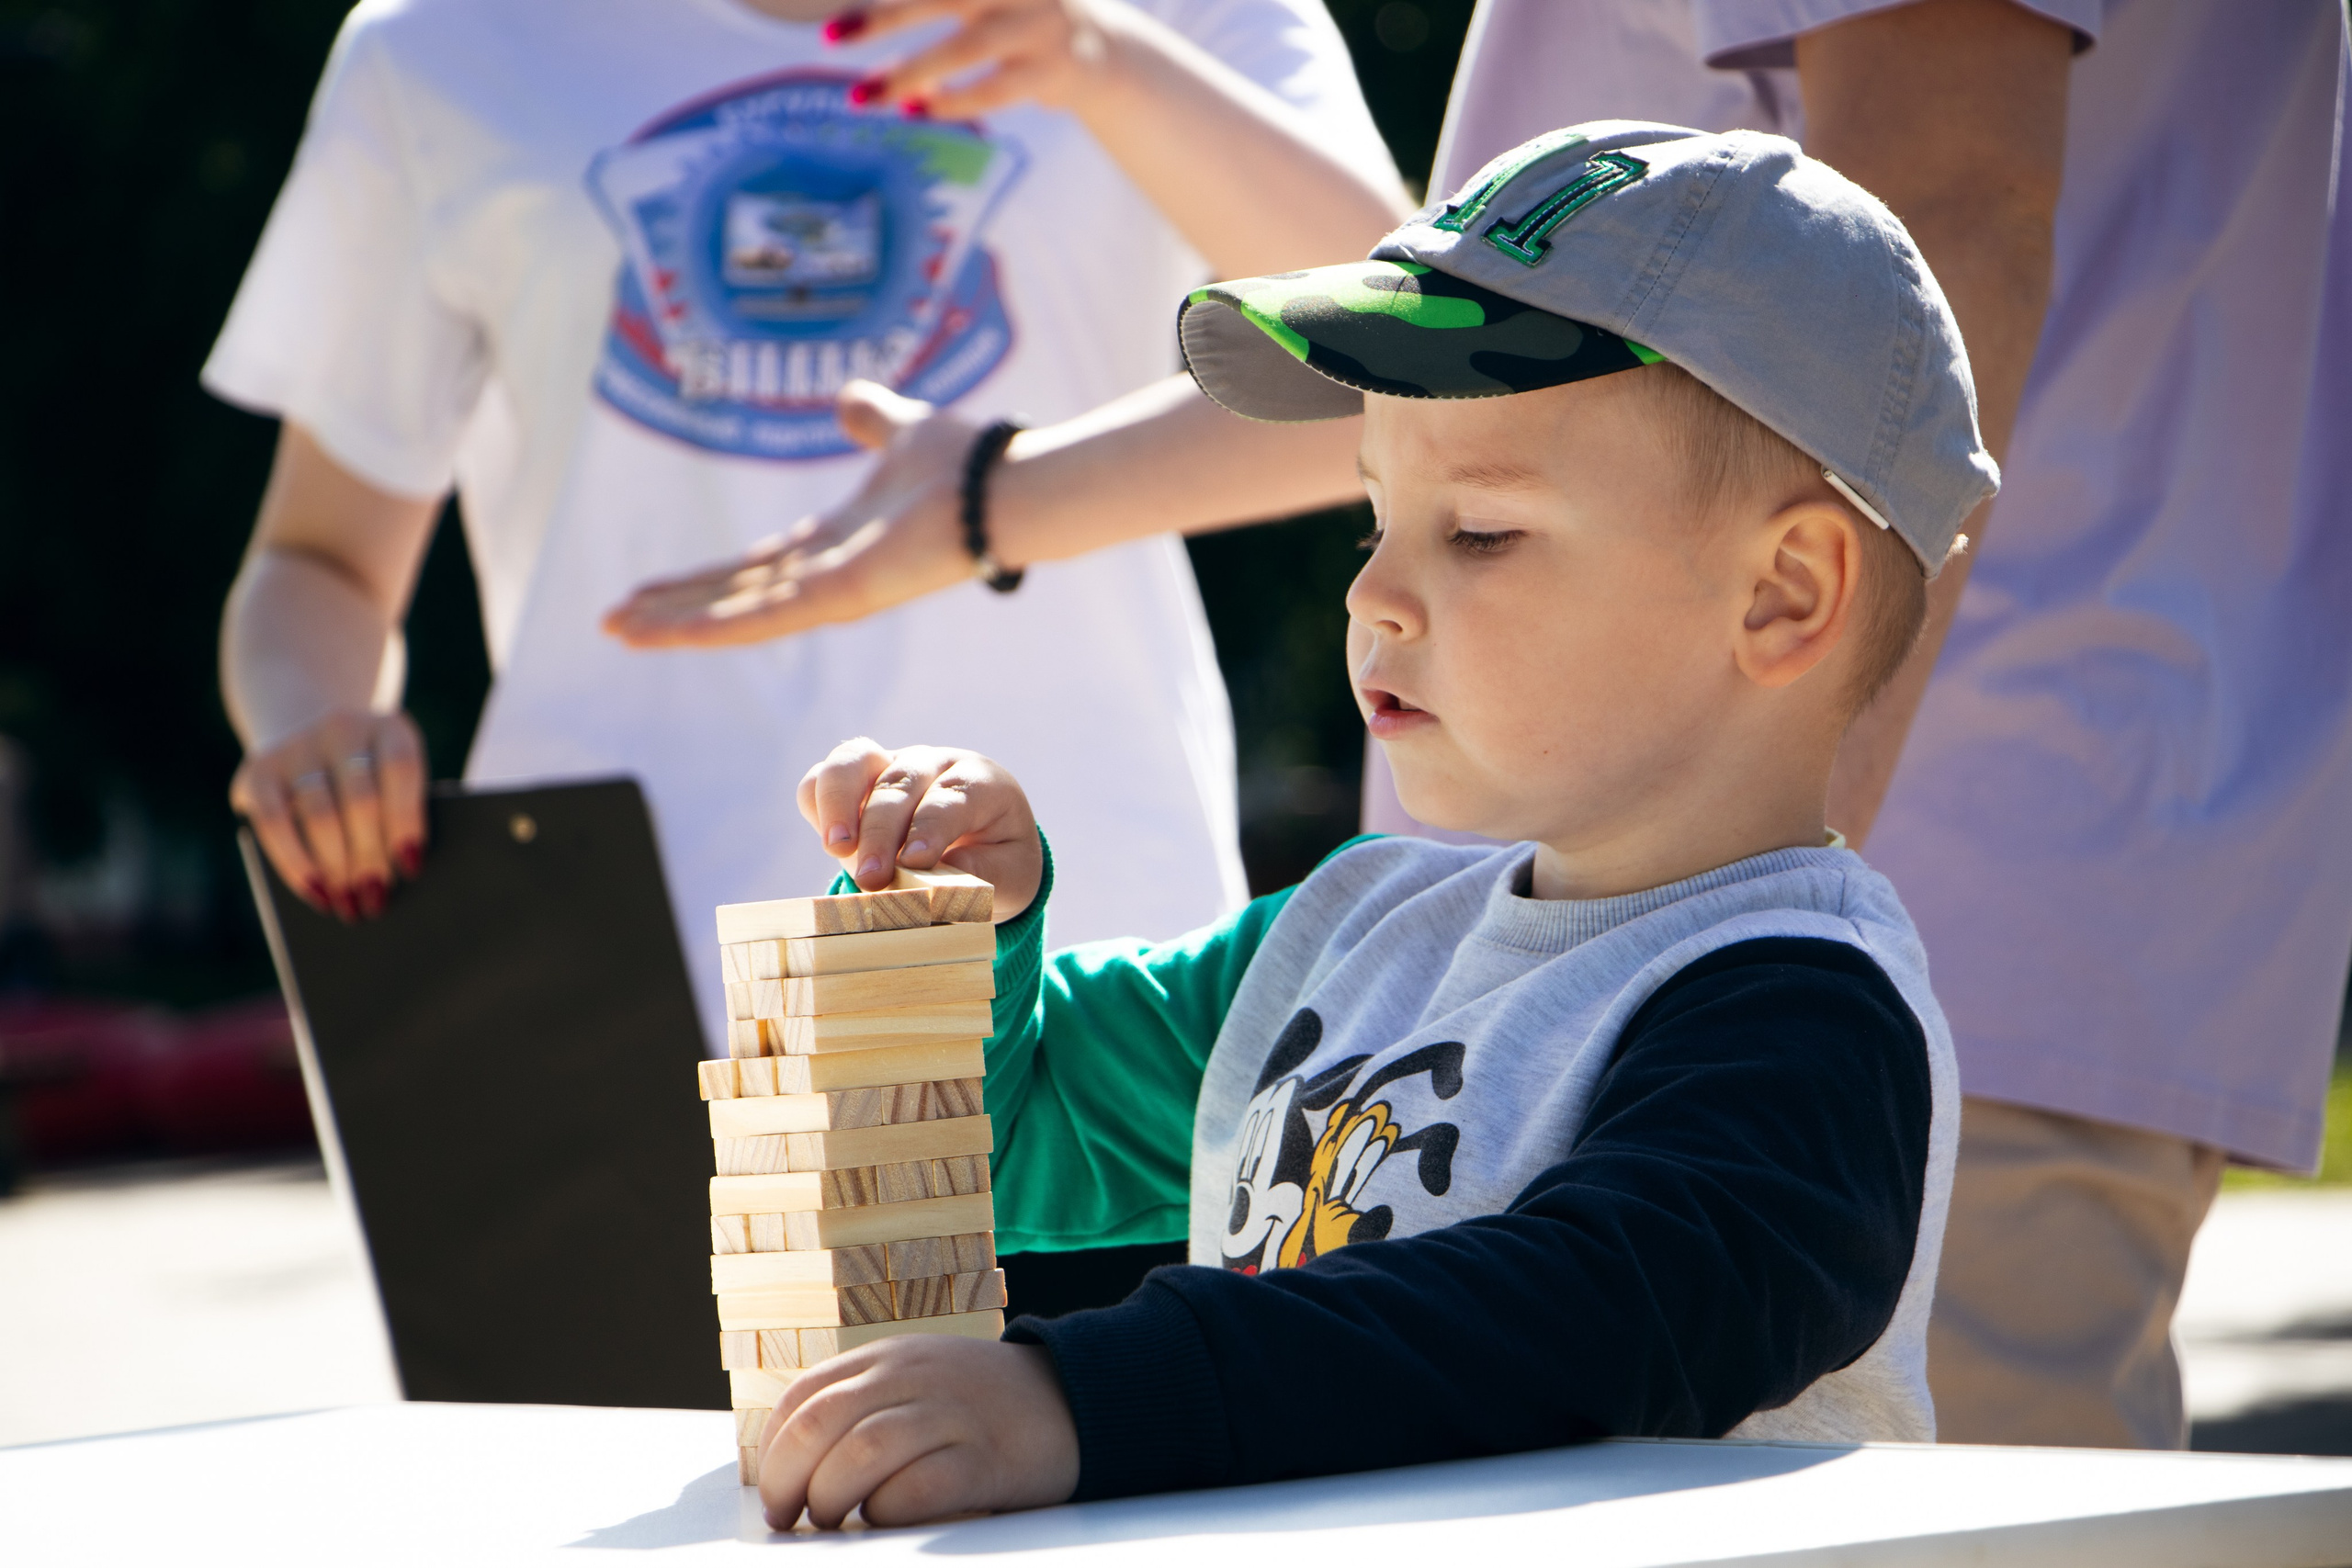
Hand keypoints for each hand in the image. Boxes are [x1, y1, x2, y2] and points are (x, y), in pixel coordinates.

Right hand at [229, 709, 426, 920]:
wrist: (304, 730)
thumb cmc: (370, 777)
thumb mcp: (392, 781)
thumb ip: (399, 813)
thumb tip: (399, 876)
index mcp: (390, 728)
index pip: (401, 770)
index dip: (406, 820)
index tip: (411, 867)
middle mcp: (342, 729)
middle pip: (361, 800)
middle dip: (369, 857)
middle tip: (376, 901)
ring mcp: (296, 746)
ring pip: (319, 814)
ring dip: (335, 867)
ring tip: (348, 904)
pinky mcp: (258, 771)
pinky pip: (273, 823)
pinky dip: (294, 862)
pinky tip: (315, 891)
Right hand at [602, 382, 980, 648]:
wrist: (1004, 484)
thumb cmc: (966, 464)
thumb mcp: (901, 430)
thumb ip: (871, 419)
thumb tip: (847, 400)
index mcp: (835, 543)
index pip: (753, 568)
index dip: (700, 579)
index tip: (651, 587)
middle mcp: (826, 576)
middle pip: (732, 598)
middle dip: (673, 610)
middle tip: (614, 622)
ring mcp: (831, 593)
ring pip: (736, 616)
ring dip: (675, 625)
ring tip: (617, 630)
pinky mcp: (839, 597)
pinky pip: (763, 618)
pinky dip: (711, 627)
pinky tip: (663, 633)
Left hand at [756, 1336, 1078, 1529]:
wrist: (1073, 1399)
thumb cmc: (979, 1403)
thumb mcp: (916, 1378)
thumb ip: (862, 1402)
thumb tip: (793, 1466)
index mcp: (887, 1357)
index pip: (803, 1396)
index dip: (773, 1451)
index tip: (774, 1493)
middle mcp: (912, 1377)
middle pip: (819, 1425)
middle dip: (786, 1481)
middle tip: (790, 1517)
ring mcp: (949, 1415)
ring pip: (858, 1456)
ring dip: (830, 1499)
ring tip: (833, 1520)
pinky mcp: (983, 1460)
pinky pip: (916, 1490)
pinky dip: (887, 1512)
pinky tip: (888, 1517)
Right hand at [798, 739, 1042, 921]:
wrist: (983, 841)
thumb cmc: (999, 856)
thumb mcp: (1013, 872)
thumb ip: (985, 871)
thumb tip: (942, 878)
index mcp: (980, 781)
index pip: (951, 796)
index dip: (930, 827)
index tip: (914, 862)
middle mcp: (933, 763)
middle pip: (900, 782)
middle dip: (882, 831)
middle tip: (871, 878)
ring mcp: (892, 764)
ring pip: (854, 760)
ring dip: (840, 803)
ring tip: (836, 847)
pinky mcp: (857, 779)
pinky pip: (824, 776)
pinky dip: (818, 802)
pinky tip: (830, 841)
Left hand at [831, 0, 1118, 119]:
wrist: (1105, 52)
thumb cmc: (1021, 13)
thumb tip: (863, 17)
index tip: (837, 15)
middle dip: (884, 17)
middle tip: (831, 37)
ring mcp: (1037, 27)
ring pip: (965, 49)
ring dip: (909, 73)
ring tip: (862, 97)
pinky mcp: (1049, 72)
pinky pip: (993, 91)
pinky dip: (951, 102)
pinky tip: (915, 110)